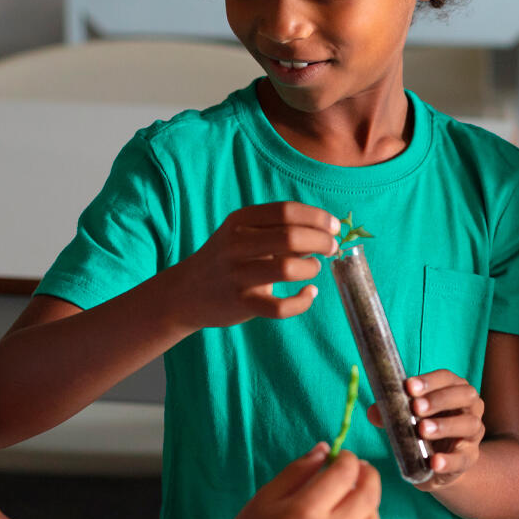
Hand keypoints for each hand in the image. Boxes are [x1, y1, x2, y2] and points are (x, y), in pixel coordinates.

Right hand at [164, 202, 340, 327]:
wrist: (185, 293)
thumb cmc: (226, 259)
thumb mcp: (244, 235)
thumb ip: (279, 232)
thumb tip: (323, 233)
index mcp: (240, 221)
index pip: (286, 211)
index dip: (317, 217)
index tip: (334, 226)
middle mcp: (236, 244)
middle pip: (290, 236)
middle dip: (321, 241)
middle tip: (331, 248)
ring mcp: (237, 275)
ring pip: (287, 269)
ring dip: (311, 267)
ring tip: (313, 268)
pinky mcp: (241, 304)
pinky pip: (280, 307)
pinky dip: (303, 301)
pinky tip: (309, 293)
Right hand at [201, 445, 380, 518]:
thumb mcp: (266, 497)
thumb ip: (299, 470)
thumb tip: (326, 449)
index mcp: (307, 510)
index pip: (345, 473)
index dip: (347, 459)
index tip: (342, 457)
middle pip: (369, 497)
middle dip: (368, 476)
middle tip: (359, 471)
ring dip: (368, 506)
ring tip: (352, 501)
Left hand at [369, 371, 484, 489]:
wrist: (438, 463)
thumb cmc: (424, 430)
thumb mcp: (408, 418)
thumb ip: (392, 413)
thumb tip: (373, 412)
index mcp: (454, 389)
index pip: (447, 378)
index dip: (429, 381)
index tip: (409, 387)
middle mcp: (470, 408)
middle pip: (465, 395)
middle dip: (439, 399)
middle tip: (416, 407)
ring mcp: (472, 434)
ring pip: (469, 424)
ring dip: (445, 425)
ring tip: (423, 430)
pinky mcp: (469, 457)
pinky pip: (463, 458)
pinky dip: (449, 460)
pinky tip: (434, 462)